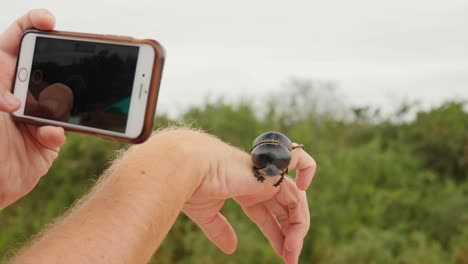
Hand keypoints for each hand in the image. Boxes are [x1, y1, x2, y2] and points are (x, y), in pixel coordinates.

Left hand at [0, 9, 65, 208]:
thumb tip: (13, 96)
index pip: (13, 43)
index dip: (31, 25)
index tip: (49, 21)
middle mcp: (17, 94)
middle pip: (44, 66)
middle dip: (57, 64)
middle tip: (70, 59)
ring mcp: (35, 116)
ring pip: (60, 98)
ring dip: (60, 103)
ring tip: (49, 112)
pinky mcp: (47, 140)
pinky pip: (61, 129)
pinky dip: (57, 132)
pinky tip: (46, 135)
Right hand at [181, 132, 315, 263]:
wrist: (187, 169)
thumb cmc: (192, 187)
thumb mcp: (207, 215)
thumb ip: (219, 229)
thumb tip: (231, 249)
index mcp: (245, 190)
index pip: (268, 214)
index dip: (277, 235)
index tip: (284, 255)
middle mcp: (258, 182)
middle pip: (286, 209)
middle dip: (291, 235)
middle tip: (290, 257)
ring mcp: (267, 174)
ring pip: (296, 200)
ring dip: (298, 227)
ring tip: (292, 250)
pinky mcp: (271, 168)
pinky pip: (300, 160)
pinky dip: (309, 170)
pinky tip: (305, 189)